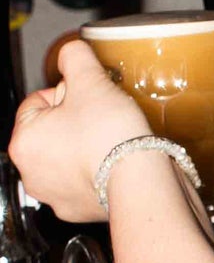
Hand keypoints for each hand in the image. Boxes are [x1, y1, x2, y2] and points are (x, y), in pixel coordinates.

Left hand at [8, 38, 149, 222]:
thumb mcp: (91, 80)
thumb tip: (71, 51)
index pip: (38, 101)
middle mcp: (31, 173)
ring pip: (68, 157)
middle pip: (52, 130)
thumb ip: (75, 56)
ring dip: (86, 146)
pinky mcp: (80, 211)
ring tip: (112, 141)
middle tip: (104, 117)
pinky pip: (85, 182)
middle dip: (76, 121)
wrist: (141, 183)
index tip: (90, 98)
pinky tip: (115, 163)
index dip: (67, 92)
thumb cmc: (111, 137)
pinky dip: (98, 171)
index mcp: (23, 141)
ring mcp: (55, 196)